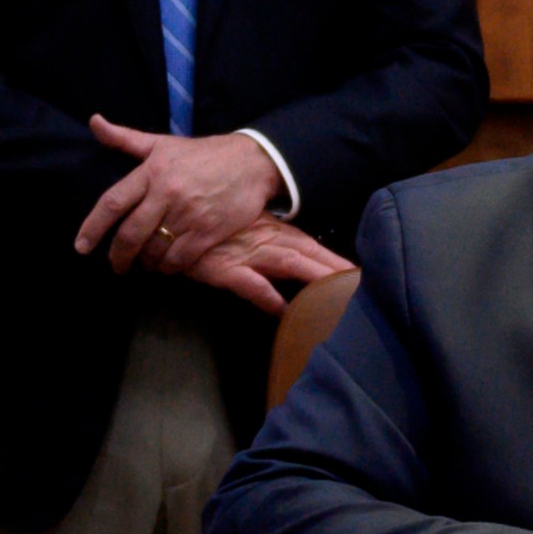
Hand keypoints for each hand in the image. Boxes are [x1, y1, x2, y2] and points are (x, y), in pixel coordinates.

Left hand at [73, 115, 281, 274]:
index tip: (81, 246)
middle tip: (116, 266)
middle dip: (118, 256)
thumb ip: (125, 139)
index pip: (112, 203)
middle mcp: (167, 193)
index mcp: (152, 171)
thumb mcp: (162, 143)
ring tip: (143, 264)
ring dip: (145, 263)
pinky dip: (169, 267)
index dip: (93, 227)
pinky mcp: (208, 231)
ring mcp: (188, 214)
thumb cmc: (203, 154)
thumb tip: (94, 122)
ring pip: (154, 250)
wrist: (252, 162)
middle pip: (130, 234)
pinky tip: (166, 265)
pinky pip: (179, 259)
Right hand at [181, 216, 351, 313]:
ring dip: (314, 278)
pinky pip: (249, 284)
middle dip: (337, 269)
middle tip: (363, 285)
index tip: (362, 273)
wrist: (169, 223)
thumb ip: (271, 245)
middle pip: (309, 254)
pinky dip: (267, 296)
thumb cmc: (210, 229)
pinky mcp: (223, 268)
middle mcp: (265, 240)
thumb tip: (297, 266)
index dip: (337, 260)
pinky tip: (283, 310)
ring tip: (338, 293)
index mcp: (274, 231)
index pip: (313, 246)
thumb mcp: (245, 232)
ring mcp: (245, 254)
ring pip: (288, 264)